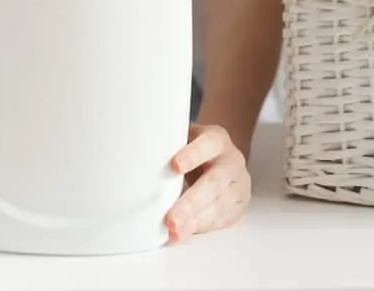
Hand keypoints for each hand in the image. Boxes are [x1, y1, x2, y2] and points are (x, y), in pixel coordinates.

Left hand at [164, 124, 251, 242]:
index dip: (192, 155)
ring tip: (174, 233)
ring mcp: (239, 183)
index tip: (174, 166)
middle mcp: (231, 160)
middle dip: (191, 203)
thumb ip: (167, 146)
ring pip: (220, 205)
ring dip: (195, 222)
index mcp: (217, 139)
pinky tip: (184, 234)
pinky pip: (223, 219)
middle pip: (215, 182)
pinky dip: (201, 228)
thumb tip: (134, 160)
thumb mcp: (182, 138)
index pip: (208, 144)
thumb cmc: (191, 149)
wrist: (219, 156)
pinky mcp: (239, 204)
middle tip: (171, 220)